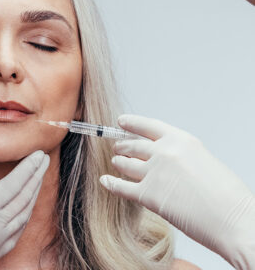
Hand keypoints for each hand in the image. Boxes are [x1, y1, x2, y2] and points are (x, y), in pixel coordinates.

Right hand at [0, 144, 49, 269]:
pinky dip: (26, 216)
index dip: (29, 167)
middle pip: (24, 197)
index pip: (15, 183)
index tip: (39, 153)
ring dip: (33, 195)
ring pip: (24, 214)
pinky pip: (19, 232)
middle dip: (36, 176)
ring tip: (38, 180)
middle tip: (44, 160)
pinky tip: (25, 210)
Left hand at [99, 114, 254, 269]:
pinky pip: (121, 187)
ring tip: (116, 163)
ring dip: (118, 163)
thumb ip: (180, 157)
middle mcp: (164, 152)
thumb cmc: (227, 196)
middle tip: (117, 148)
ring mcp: (154, 172)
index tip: (121, 121)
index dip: (132, 123)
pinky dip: (111, 184)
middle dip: (122, 147)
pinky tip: (105, 181)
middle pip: (133, 145)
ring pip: (125, 164)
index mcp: (181, 140)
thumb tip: (164, 161)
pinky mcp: (147, 195)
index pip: (148, 126)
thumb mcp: (204, 161)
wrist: (235, 220)